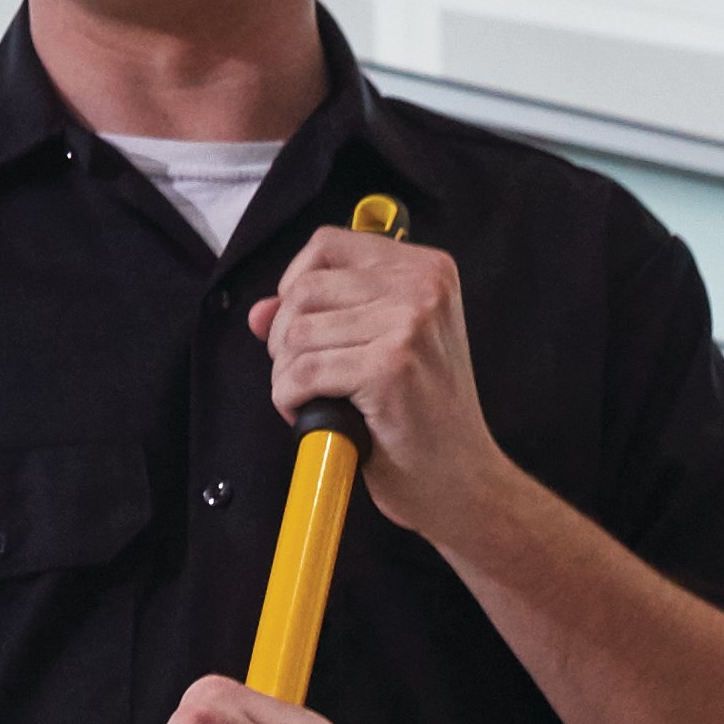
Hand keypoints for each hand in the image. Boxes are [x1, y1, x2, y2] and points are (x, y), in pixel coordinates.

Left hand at [251, 219, 513, 537]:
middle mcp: (423, 287)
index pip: (327, 244)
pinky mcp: (389, 368)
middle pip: (305, 289)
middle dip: (284, 337)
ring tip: (311, 399)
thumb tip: (259, 311)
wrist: (463, 479)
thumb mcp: (386, 347)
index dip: (296, 284)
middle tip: (304, 375)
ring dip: (286, 374)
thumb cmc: (425, 417)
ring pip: (297, 333)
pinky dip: (288, 399)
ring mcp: (409, 325)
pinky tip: (309, 415)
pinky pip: (302, 373)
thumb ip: (325, 316)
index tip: (302, 325)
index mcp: (428, 269)